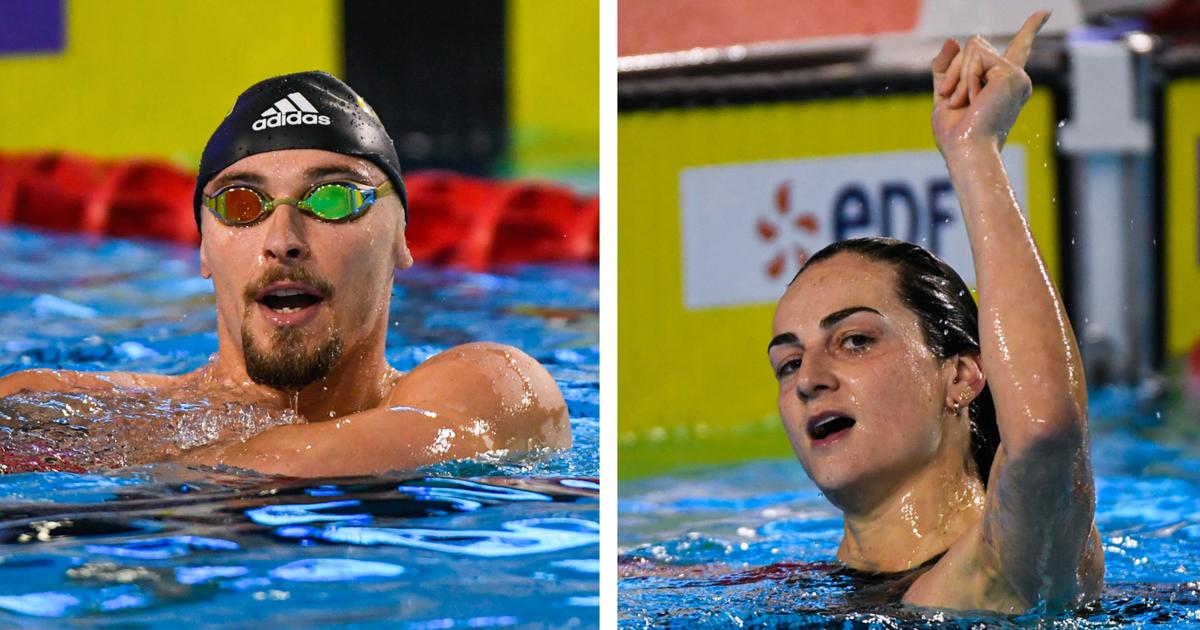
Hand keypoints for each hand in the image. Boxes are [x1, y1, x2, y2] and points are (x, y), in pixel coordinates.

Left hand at [931, 11, 1048, 154]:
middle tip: (957, 100)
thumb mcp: (945, 95)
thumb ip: (946, 67)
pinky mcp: (1011, 74)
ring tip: (966, 102)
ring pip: (974, 46)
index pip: (1018, 49)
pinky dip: (965, 79)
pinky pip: (975, 58)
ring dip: (959, 76)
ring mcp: (1016, 74)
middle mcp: (1015, 77)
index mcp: (1003, 83)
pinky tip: (974, 100)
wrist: (966, 149)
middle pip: (975, 45)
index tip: (1045, 13)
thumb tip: (952, 40)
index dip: (1031, 29)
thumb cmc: (956, 133)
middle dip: (955, 70)